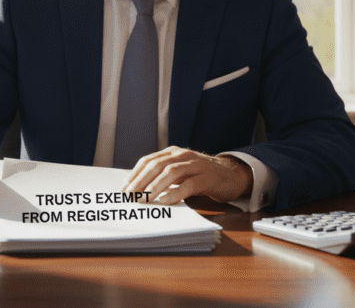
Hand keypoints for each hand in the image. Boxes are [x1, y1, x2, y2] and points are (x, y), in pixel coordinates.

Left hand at [120, 146, 252, 205]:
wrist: (231, 174)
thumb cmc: (200, 176)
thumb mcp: (179, 173)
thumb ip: (162, 176)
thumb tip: (138, 190)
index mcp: (172, 153)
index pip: (148, 161)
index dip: (134, 174)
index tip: (124, 189)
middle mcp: (183, 155)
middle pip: (157, 165)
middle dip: (141, 181)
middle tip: (130, 196)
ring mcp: (196, 165)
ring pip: (171, 172)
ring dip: (155, 187)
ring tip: (144, 199)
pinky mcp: (207, 177)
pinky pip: (189, 185)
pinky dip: (175, 193)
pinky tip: (165, 201)